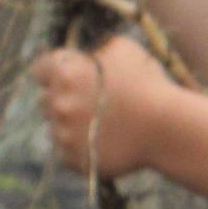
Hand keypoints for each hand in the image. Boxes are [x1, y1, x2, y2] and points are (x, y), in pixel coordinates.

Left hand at [27, 35, 176, 181]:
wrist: (168, 129)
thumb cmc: (150, 85)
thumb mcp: (125, 50)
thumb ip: (97, 49)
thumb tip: (89, 53)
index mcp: (65, 72)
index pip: (40, 69)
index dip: (54, 73)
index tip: (68, 78)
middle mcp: (57, 102)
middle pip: (45, 101)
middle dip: (63, 101)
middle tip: (91, 105)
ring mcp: (63, 133)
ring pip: (56, 128)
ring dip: (71, 126)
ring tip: (103, 127)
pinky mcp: (73, 159)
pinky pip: (68, 153)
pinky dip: (82, 149)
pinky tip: (105, 144)